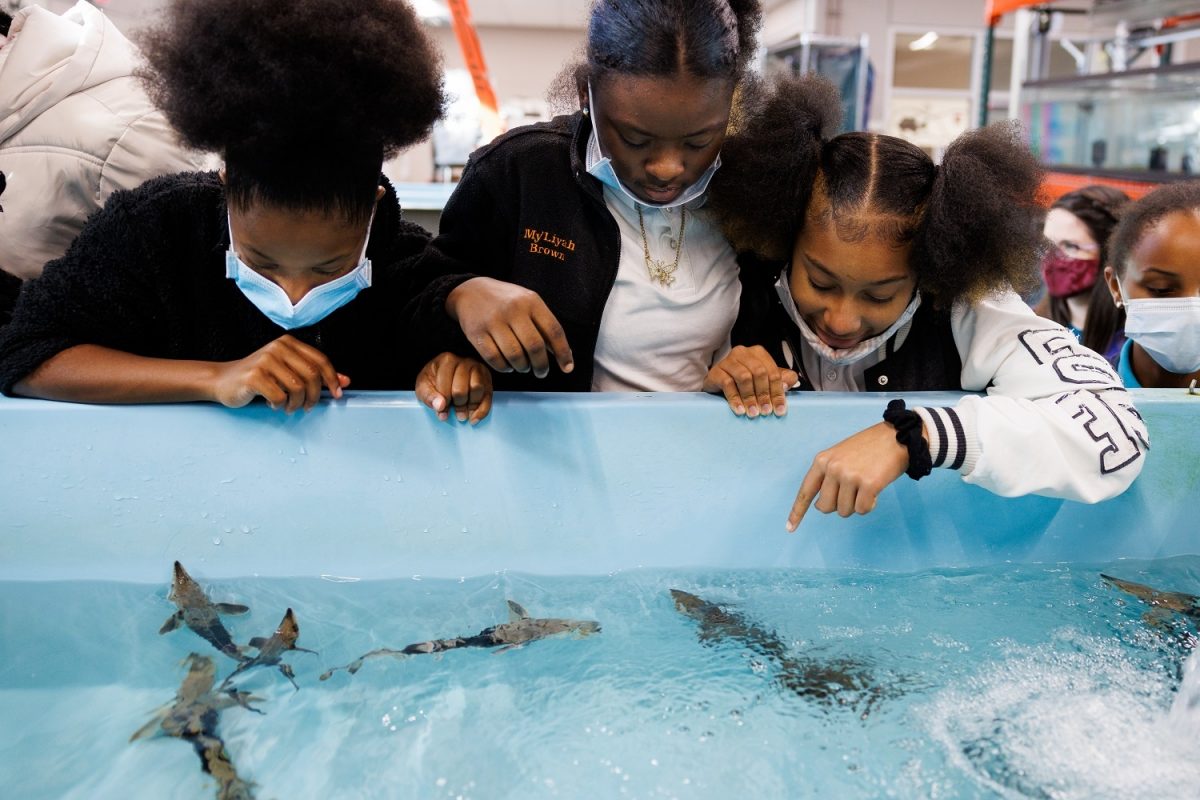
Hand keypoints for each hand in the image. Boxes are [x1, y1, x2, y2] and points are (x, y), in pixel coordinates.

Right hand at [211, 335, 347, 412]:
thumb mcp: (288, 371)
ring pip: (298, 388)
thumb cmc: (258, 377)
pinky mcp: (254, 376)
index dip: (332, 379)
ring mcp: (265, 360)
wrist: (223, 380)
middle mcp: (278, 348)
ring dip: (296, 404)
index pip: (321, 360)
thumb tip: (345, 381)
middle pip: (312, 375)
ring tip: (288, 406)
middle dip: (314, 396)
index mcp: (288, 343)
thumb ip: (316, 374)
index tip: (337, 394)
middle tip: (307, 407)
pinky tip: (272, 403)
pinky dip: (280, 405)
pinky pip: (280, 397)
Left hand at [415, 352, 492, 423]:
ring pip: (478, 389)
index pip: (446, 385)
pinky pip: (488, 395)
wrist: (444, 375)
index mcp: (447, 361)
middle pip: (462, 389)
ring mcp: (478, 369)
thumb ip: (429, 397)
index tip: (441, 411)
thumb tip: (440, 406)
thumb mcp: (423, 387)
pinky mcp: (487, 378)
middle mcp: (465, 361)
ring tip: (463, 415)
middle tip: (454, 414)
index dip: (443, 402)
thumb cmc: (433, 381)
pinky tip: (474, 419)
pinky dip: (482, 410)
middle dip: (458, 406)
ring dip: (471, 406)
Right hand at [446, 277, 573, 377]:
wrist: (470, 291)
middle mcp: (513, 310)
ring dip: (523, 367)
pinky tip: (508, 365)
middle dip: (541, 365)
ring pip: (515, 356)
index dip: (563, 352)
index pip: (553, 330)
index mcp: (531, 301)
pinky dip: (505, 368)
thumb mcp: (527, 303)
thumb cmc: (506, 301)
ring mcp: (493, 321)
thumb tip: (563, 353)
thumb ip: (544, 324)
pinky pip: (495, 359)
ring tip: (523, 367)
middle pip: (535, 347)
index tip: (567, 368)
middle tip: (541, 372)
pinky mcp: (477, 333)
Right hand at [704, 345, 797, 417]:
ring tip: (753, 412)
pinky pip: (727, 383)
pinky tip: (740, 409)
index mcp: (758, 353)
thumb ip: (782, 379)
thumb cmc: (744, 381)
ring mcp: (728, 361)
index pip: (772, 372)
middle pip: (759, 373)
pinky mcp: (716, 371)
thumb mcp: (765, 380)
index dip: (778, 391)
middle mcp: (743, 353)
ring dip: (750, 397)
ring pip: (744, 377)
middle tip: (765, 411)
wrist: (718, 382)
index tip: (779, 409)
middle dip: (764, 394)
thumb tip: (788, 384)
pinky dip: (735, 398)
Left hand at [786, 421, 918, 530]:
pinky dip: (869, 505)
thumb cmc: (869, 448)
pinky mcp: (868, 484)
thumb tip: (821, 506)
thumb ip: (828, 476)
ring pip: (845, 511)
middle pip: (826, 507)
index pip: (806, 491)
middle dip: (839, 506)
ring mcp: (850, 476)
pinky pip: (862, 510)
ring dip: (856, 505)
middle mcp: (833, 468)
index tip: (790, 528)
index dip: (797, 512)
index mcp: (822, 460)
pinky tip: (875, 491)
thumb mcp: (840, 456)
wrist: (898, 436)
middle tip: (852, 494)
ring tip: (865, 487)